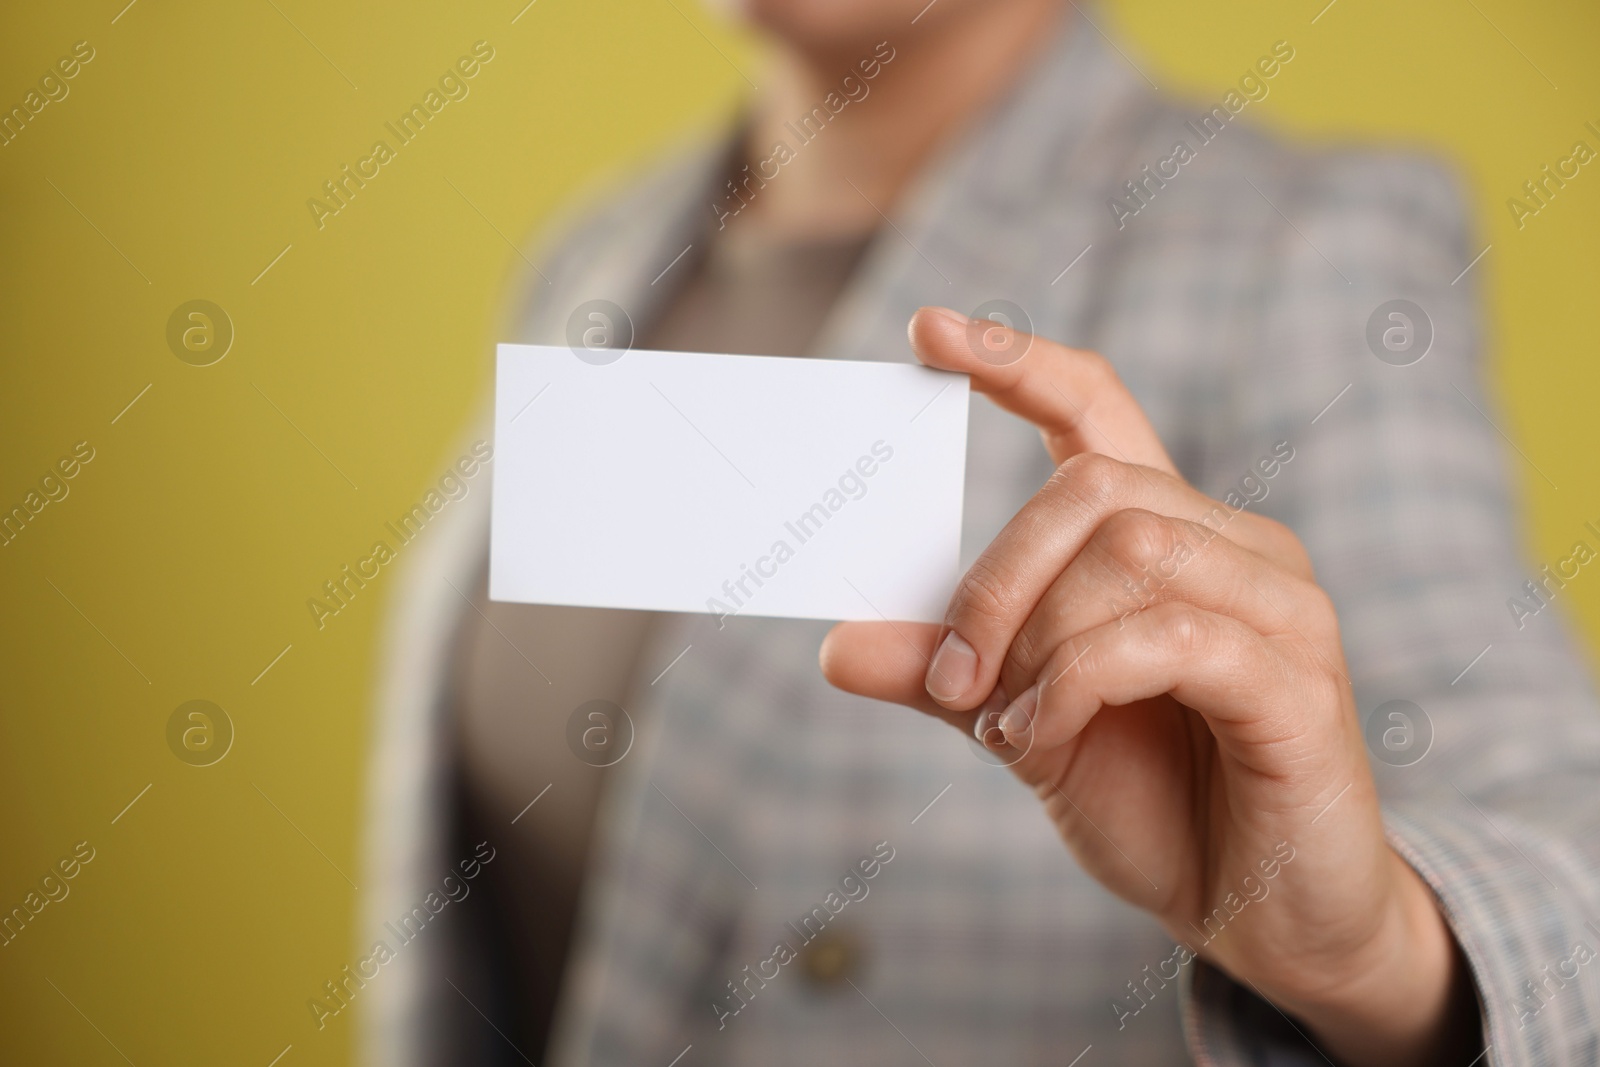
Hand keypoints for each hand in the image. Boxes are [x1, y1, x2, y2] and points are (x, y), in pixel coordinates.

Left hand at [821, 308, 1476, 1064]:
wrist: (1265, 916)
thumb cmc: (1158, 803)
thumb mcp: (1024, 727)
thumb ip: (945, 677)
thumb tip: (835, 645)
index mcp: (1169, 539)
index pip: (1097, 412)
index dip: (1018, 362)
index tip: (927, 332)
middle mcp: (1235, 547)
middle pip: (1091, 488)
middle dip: (993, 580)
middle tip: (951, 677)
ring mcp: (1281, 606)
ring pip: (1127, 553)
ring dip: (1035, 641)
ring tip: (1008, 723)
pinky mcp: (1297, 681)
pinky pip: (1165, 638)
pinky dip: (1075, 686)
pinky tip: (1040, 740)